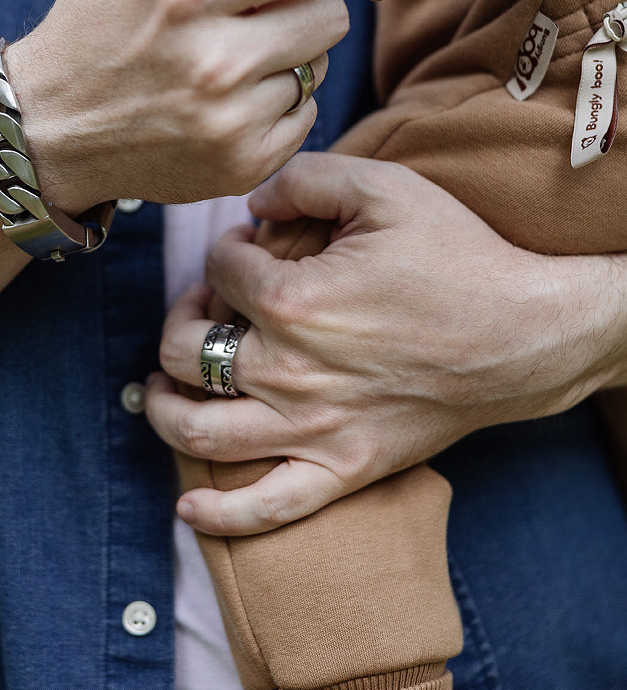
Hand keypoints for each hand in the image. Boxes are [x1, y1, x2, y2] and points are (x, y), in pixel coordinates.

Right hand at [7, 0, 411, 212]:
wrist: (49, 127)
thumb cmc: (97, 16)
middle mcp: (214, 60)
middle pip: (328, 14)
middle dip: (305, 0)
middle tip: (254, 5)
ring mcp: (230, 122)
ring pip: (320, 66)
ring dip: (290, 52)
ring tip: (228, 54)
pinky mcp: (242, 166)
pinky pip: (306, 115)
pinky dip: (280, 99)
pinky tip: (229, 96)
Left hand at [147, 153, 625, 534]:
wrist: (526, 335)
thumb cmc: (457, 257)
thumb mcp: (383, 186)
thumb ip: (305, 176)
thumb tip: (253, 202)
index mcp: (293, 301)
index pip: (219, 269)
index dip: (226, 247)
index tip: (248, 246)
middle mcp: (288, 371)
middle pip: (183, 353)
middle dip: (179, 319)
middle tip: (205, 305)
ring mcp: (313, 429)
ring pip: (199, 434)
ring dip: (164, 408)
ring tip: (164, 386)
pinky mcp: (344, 469)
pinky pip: (265, 508)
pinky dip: (218, 512)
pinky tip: (188, 503)